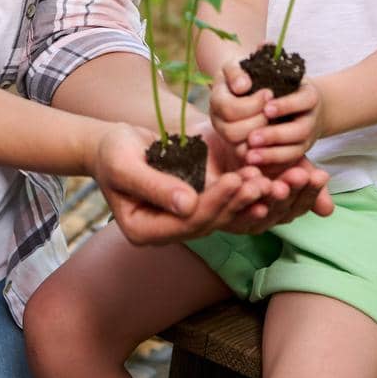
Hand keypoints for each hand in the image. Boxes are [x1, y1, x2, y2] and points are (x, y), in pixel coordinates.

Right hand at [89, 123, 272, 245]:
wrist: (111, 145)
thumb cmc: (112, 151)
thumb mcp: (124, 165)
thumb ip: (153, 185)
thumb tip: (187, 204)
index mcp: (142, 230)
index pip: (185, 223)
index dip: (213, 203)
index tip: (234, 179)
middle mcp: (163, 232)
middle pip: (206, 223)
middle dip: (235, 202)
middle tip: (261, 181)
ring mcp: (177, 221)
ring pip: (217, 216)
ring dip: (242, 199)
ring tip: (265, 180)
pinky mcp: (190, 206)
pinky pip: (218, 204)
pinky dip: (238, 192)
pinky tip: (258, 180)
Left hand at [197, 122, 333, 230]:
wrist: (220, 131)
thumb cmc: (257, 148)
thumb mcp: (286, 160)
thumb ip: (304, 181)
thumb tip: (328, 211)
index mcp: (275, 211)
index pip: (296, 207)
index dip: (308, 193)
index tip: (319, 175)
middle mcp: (254, 220)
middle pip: (275, 212)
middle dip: (288, 194)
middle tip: (298, 175)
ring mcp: (230, 220)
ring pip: (248, 213)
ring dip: (261, 197)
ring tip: (271, 183)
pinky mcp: (204, 214)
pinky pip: (218, 209)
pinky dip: (230, 196)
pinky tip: (239, 180)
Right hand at [209, 57, 272, 148]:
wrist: (243, 83)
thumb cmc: (243, 72)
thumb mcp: (236, 64)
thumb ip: (236, 72)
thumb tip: (243, 86)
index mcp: (216, 101)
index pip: (229, 109)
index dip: (253, 103)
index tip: (269, 92)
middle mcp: (217, 122)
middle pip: (232, 132)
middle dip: (258, 120)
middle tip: (272, 108)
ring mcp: (227, 137)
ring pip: (240, 148)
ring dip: (262, 134)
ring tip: (273, 120)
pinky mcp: (240, 148)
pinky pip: (249, 157)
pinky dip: (264, 150)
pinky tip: (275, 134)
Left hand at [242, 80, 325, 169]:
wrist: (296, 101)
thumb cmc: (271, 81)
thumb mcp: (263, 71)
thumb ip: (244, 72)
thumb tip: (240, 86)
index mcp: (309, 95)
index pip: (303, 101)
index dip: (284, 106)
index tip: (266, 108)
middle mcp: (312, 117)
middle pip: (299, 131)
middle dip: (275, 135)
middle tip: (252, 138)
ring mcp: (308, 137)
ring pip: (294, 151)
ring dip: (272, 154)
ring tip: (250, 155)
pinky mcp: (299, 151)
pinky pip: (288, 162)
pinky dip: (271, 163)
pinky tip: (252, 162)